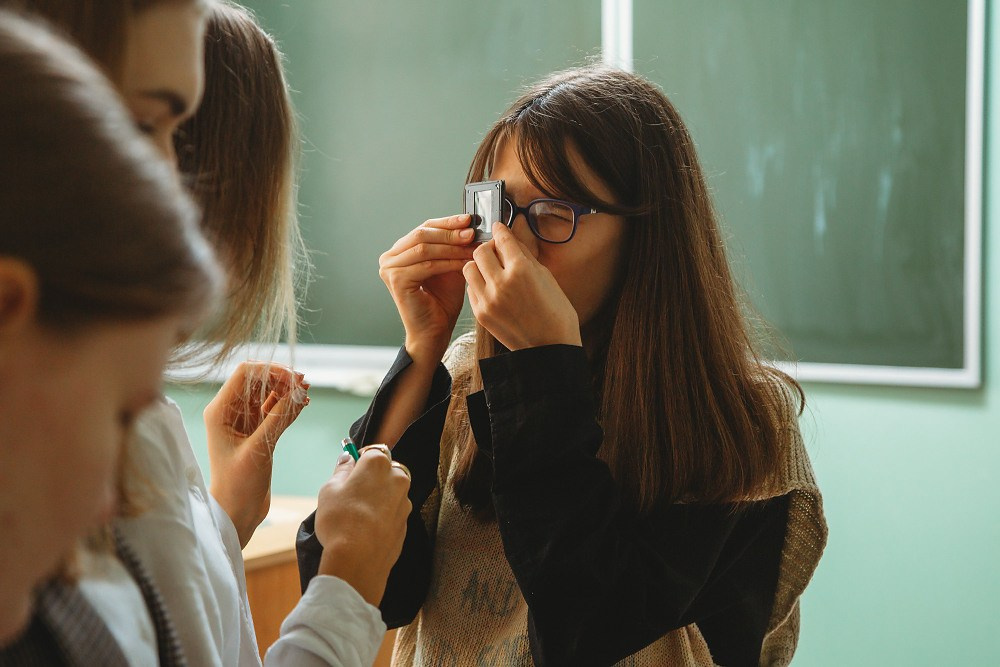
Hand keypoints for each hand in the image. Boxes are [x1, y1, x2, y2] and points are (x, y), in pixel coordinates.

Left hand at [204, 362, 308, 546]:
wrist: (237, 512)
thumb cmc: (238, 485)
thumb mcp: (259, 450)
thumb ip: (278, 419)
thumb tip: (299, 392)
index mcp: (220, 411)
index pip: (245, 374)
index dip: (271, 370)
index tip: (293, 379)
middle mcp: (230, 411)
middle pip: (258, 380)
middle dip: (282, 378)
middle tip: (304, 386)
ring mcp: (245, 420)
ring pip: (268, 392)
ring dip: (288, 390)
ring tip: (306, 394)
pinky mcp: (258, 430)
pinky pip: (275, 408)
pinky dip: (289, 404)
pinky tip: (303, 404)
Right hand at [315, 447, 411, 606]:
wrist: (358, 561)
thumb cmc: (340, 520)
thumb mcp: (329, 490)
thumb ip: (341, 470)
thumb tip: (347, 459)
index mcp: (379, 464)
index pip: (372, 451)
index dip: (359, 461)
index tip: (349, 472)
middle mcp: (398, 479)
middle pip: (386, 470)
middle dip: (372, 478)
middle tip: (351, 495)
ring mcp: (404, 502)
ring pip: (391, 492)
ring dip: (379, 498)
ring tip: (357, 515)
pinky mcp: (406, 523)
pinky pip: (393, 512)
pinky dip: (383, 516)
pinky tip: (366, 529)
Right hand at [379, 215, 476, 362]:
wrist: (434, 333)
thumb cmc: (442, 303)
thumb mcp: (450, 267)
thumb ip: (454, 247)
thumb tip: (471, 225)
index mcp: (399, 251)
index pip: (424, 228)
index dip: (447, 222)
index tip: (469, 219)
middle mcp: (389, 257)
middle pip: (423, 234)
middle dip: (450, 232)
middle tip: (472, 232)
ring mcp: (389, 268)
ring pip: (425, 248)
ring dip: (451, 247)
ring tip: (472, 247)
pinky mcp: (396, 280)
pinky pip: (427, 264)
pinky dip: (448, 262)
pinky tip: (465, 263)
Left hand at [464, 222, 581, 349]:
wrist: (550, 348)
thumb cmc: (555, 311)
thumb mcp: (545, 276)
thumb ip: (524, 255)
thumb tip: (510, 239)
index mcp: (521, 270)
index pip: (502, 239)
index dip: (500, 230)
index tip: (499, 228)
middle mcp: (501, 283)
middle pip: (480, 250)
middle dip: (489, 247)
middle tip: (497, 252)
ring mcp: (488, 300)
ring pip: (469, 267)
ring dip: (479, 265)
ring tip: (491, 270)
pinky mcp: (480, 314)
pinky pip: (470, 288)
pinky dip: (478, 283)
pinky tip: (491, 287)